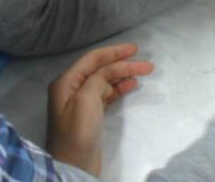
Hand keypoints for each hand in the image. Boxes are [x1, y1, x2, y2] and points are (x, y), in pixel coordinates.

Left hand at [46, 44, 153, 175]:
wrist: (73, 165)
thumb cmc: (77, 131)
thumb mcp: (86, 100)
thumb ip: (97, 79)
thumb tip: (108, 73)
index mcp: (66, 82)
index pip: (93, 59)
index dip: (115, 52)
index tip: (136, 49)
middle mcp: (72, 89)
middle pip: (101, 69)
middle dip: (123, 64)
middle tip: (147, 65)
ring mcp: (81, 102)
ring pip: (106, 81)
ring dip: (124, 75)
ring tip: (144, 73)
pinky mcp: (90, 114)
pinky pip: (107, 94)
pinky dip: (120, 87)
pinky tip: (132, 85)